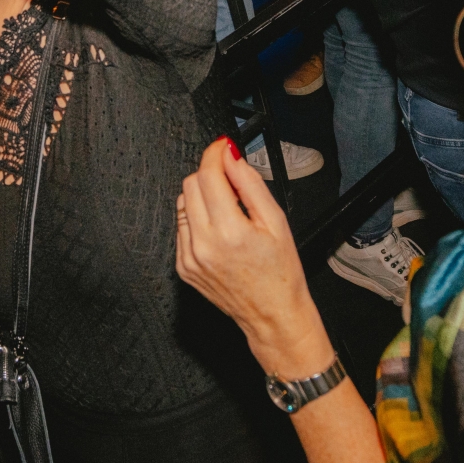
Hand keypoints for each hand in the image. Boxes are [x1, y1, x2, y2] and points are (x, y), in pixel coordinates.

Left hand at [175, 138, 331, 373]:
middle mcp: (203, 245)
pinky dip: (198, 219)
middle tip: (232, 181)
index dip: (215, 154)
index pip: (208, 175)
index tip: (223, 147)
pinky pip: (182, 227)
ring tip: (229, 211)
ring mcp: (189, 257)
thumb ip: (250, 184)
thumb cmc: (281, 273)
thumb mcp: (276, 221)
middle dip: (210, 174)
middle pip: (190, 185)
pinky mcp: (183, 267)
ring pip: (183, 204)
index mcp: (229, 232)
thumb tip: (231, 157)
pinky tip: (220, 231)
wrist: (272, 315)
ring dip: (202, 196)